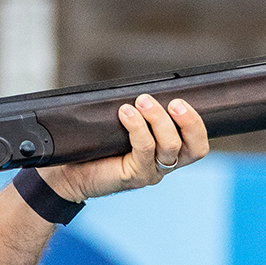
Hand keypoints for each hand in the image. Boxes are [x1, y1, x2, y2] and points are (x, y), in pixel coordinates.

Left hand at [36, 94, 208, 203]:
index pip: (198, 144)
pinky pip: (144, 150)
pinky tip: (125, 113)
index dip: (197, 123)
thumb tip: (146, 88)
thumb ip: (140, 112)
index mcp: (168, 152)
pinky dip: (137, 127)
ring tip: (141, 101)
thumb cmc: (96, 145)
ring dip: (158, 119)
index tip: (183, 99)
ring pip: (170, 147)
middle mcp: (164, 164)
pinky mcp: (133, 177)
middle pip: (194, 148)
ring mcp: (150, 172)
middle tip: (174, 102)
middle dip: (189, 121)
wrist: (67, 172)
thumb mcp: (123, 124)